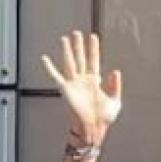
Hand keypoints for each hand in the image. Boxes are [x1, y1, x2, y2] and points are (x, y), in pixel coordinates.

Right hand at [41, 30, 123, 145]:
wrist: (93, 129)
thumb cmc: (103, 119)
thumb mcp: (115, 101)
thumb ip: (116, 86)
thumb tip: (116, 71)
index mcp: (94, 81)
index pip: (94, 60)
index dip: (94, 49)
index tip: (93, 37)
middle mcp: (83, 80)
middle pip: (80, 58)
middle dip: (79, 45)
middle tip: (77, 33)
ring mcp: (74, 84)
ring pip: (69, 63)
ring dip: (67, 51)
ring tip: (65, 38)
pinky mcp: (66, 90)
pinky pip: (56, 76)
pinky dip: (50, 68)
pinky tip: (45, 58)